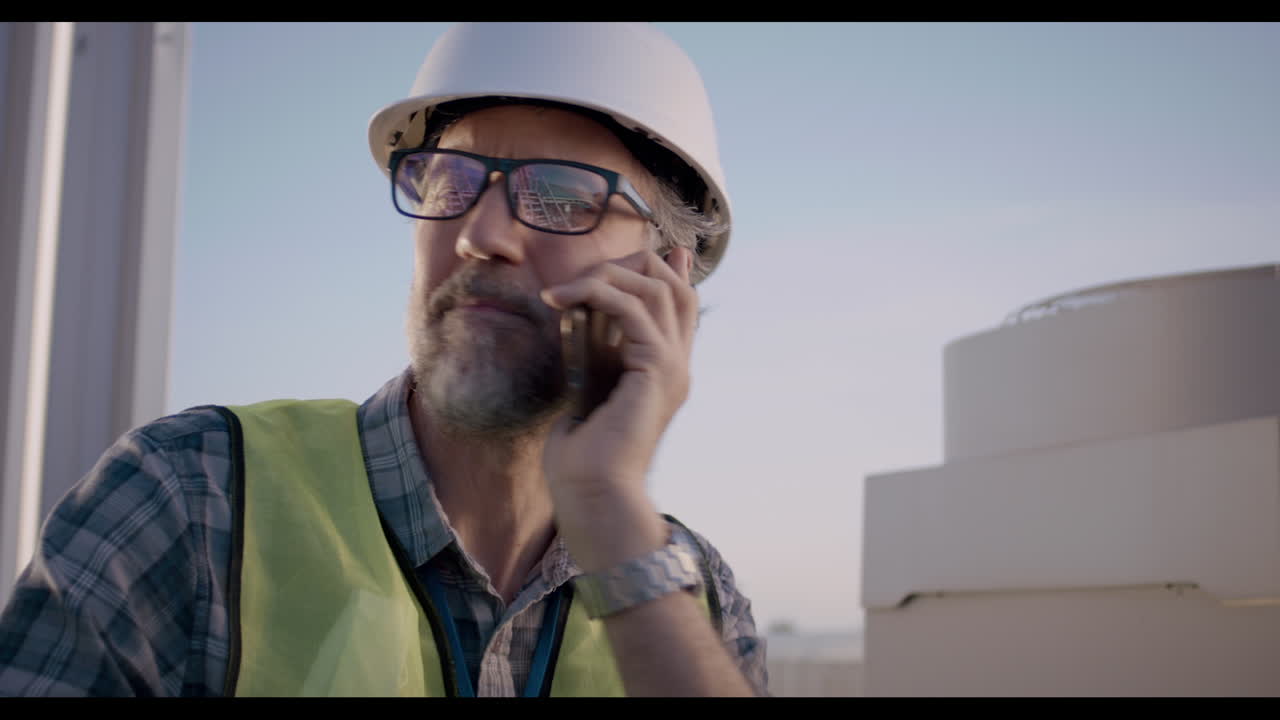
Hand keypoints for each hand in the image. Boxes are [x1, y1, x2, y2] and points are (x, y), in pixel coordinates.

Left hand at [539, 247, 698, 570]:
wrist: (591, 491)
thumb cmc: (581, 453)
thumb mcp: (586, 384)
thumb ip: (592, 348)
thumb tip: (579, 310)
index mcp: (666, 370)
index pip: (681, 303)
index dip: (664, 268)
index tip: (637, 248)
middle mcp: (678, 364)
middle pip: (675, 285)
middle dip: (630, 264)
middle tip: (579, 277)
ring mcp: (673, 366)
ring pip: (655, 286)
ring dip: (603, 276)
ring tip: (561, 292)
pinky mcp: (657, 368)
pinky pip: (632, 306)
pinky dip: (594, 292)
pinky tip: (560, 300)